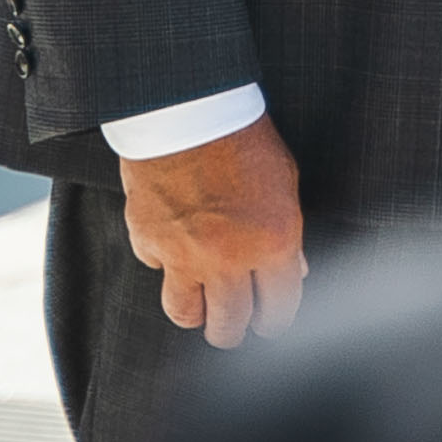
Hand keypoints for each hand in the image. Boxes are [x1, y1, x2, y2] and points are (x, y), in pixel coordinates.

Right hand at [120, 117, 306, 345]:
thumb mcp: (284, 184)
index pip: (278, 312)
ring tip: (203, 305)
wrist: (188, 110)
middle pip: (229, 326)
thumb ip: (287, 237)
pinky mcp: (147, 241)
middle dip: (234, 331)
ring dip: (197, 313)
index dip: (274, 323)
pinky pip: (156, 269)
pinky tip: (175, 243)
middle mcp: (228, 259)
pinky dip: (165, 262)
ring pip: (186, 314)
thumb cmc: (243, 140)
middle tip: (233, 325)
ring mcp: (183, 255)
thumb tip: (293, 273)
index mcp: (273, 245)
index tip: (269, 323)